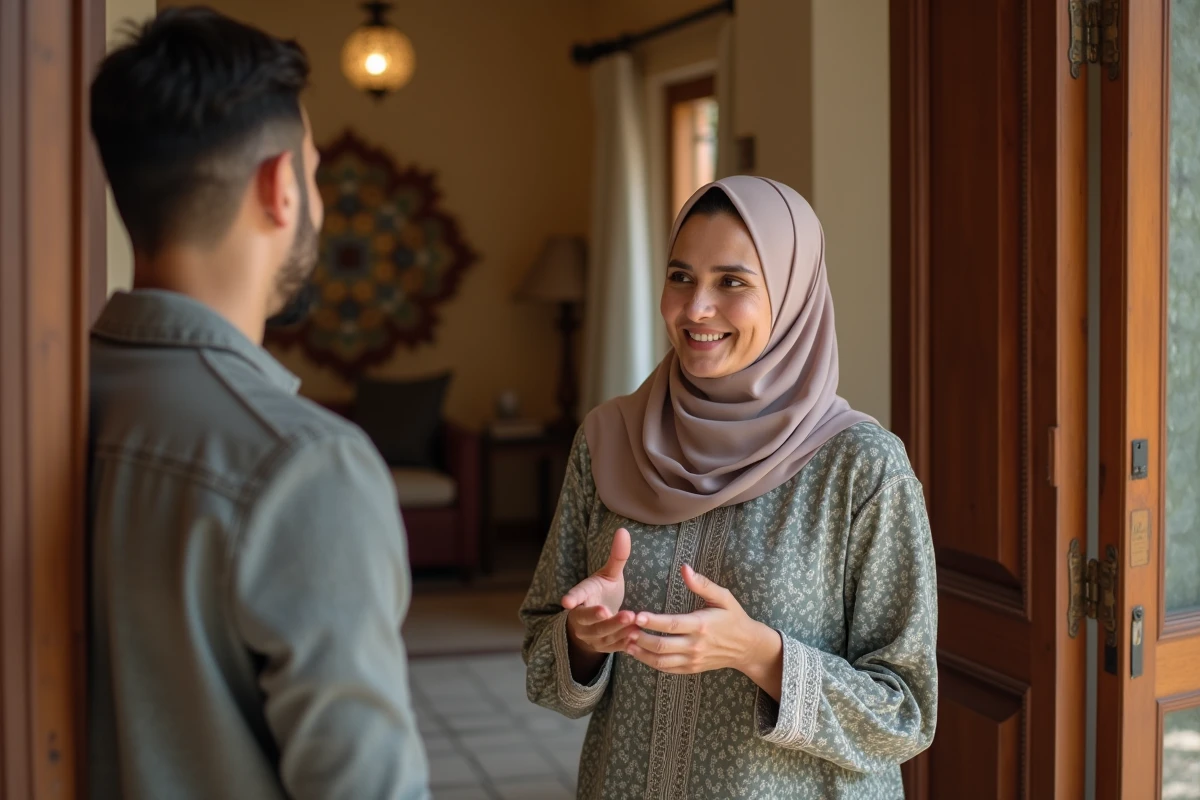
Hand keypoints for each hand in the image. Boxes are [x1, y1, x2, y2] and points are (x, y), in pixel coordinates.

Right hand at [562, 528, 638, 673]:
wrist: (596, 623)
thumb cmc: (602, 594)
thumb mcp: (608, 575)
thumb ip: (617, 556)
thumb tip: (623, 530)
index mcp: (582, 597)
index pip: (575, 598)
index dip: (572, 599)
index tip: (566, 602)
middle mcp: (582, 619)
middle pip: (588, 620)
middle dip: (603, 618)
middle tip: (614, 612)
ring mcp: (592, 635)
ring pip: (603, 635)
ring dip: (618, 630)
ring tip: (633, 623)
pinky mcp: (604, 647)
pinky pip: (613, 647)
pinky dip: (624, 643)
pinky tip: (637, 637)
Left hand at [626, 564, 782, 696]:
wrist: (747, 647)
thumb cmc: (734, 617)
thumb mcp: (723, 597)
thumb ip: (703, 584)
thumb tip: (684, 568)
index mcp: (701, 625)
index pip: (672, 625)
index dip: (652, 621)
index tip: (636, 616)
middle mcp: (695, 645)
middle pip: (662, 645)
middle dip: (640, 638)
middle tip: (623, 629)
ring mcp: (692, 660)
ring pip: (661, 660)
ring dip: (641, 653)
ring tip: (625, 642)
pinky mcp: (690, 669)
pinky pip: (666, 669)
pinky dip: (650, 662)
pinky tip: (637, 653)